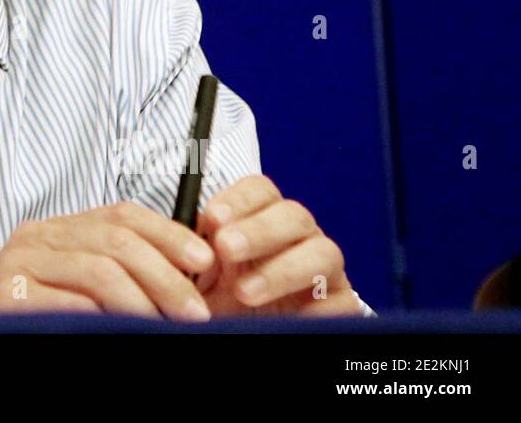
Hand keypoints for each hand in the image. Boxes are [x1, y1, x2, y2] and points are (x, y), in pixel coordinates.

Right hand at [0, 202, 215, 320]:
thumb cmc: (31, 315)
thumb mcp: (76, 284)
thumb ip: (114, 270)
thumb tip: (183, 275)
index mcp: (58, 229)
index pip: (122, 214)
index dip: (168, 234)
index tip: (203, 260)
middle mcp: (37, 237)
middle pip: (117, 242)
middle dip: (166, 277)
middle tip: (193, 311)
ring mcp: (19, 264)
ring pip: (99, 271)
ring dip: (142, 303)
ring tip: (164, 325)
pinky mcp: (6, 294)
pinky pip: (68, 303)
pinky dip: (101, 319)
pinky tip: (119, 330)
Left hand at [192, 175, 360, 316]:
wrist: (239, 330)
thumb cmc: (218, 297)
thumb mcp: (199, 271)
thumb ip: (193, 249)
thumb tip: (180, 237)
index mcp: (261, 220)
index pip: (260, 191)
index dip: (239, 198)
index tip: (212, 217)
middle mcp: (297, 238)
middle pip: (294, 215)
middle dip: (259, 229)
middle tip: (225, 247)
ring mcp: (323, 270)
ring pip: (323, 252)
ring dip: (283, 269)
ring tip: (244, 292)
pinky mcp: (340, 305)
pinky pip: (341, 300)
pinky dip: (319, 308)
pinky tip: (292, 316)